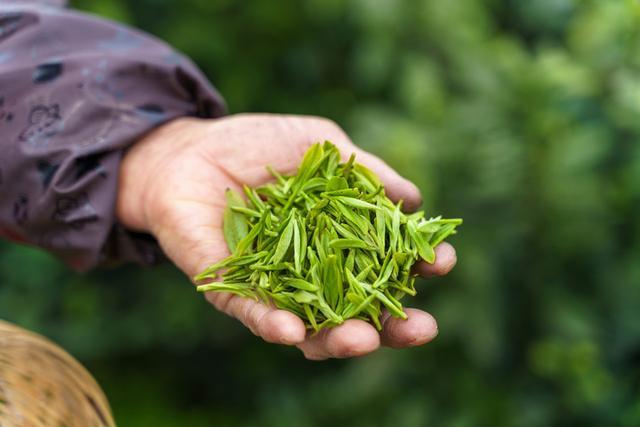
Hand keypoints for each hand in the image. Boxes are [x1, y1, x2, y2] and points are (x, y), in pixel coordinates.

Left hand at [117, 113, 456, 359]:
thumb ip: (365, 173)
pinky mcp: (228, 289)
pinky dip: (271, 324)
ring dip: (338, 339)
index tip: (443, 262)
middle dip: (391, 327)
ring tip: (361, 341)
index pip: (385, 265)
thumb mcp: (320, 148)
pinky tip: (291, 332)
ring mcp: (271, 286)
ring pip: (310, 328)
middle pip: (357, 311)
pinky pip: (251, 313)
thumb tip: (416, 200)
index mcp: (338, 242)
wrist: (188, 148)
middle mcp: (310, 274)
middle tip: (422, 329)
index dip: (416, 268)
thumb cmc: (258, 146)